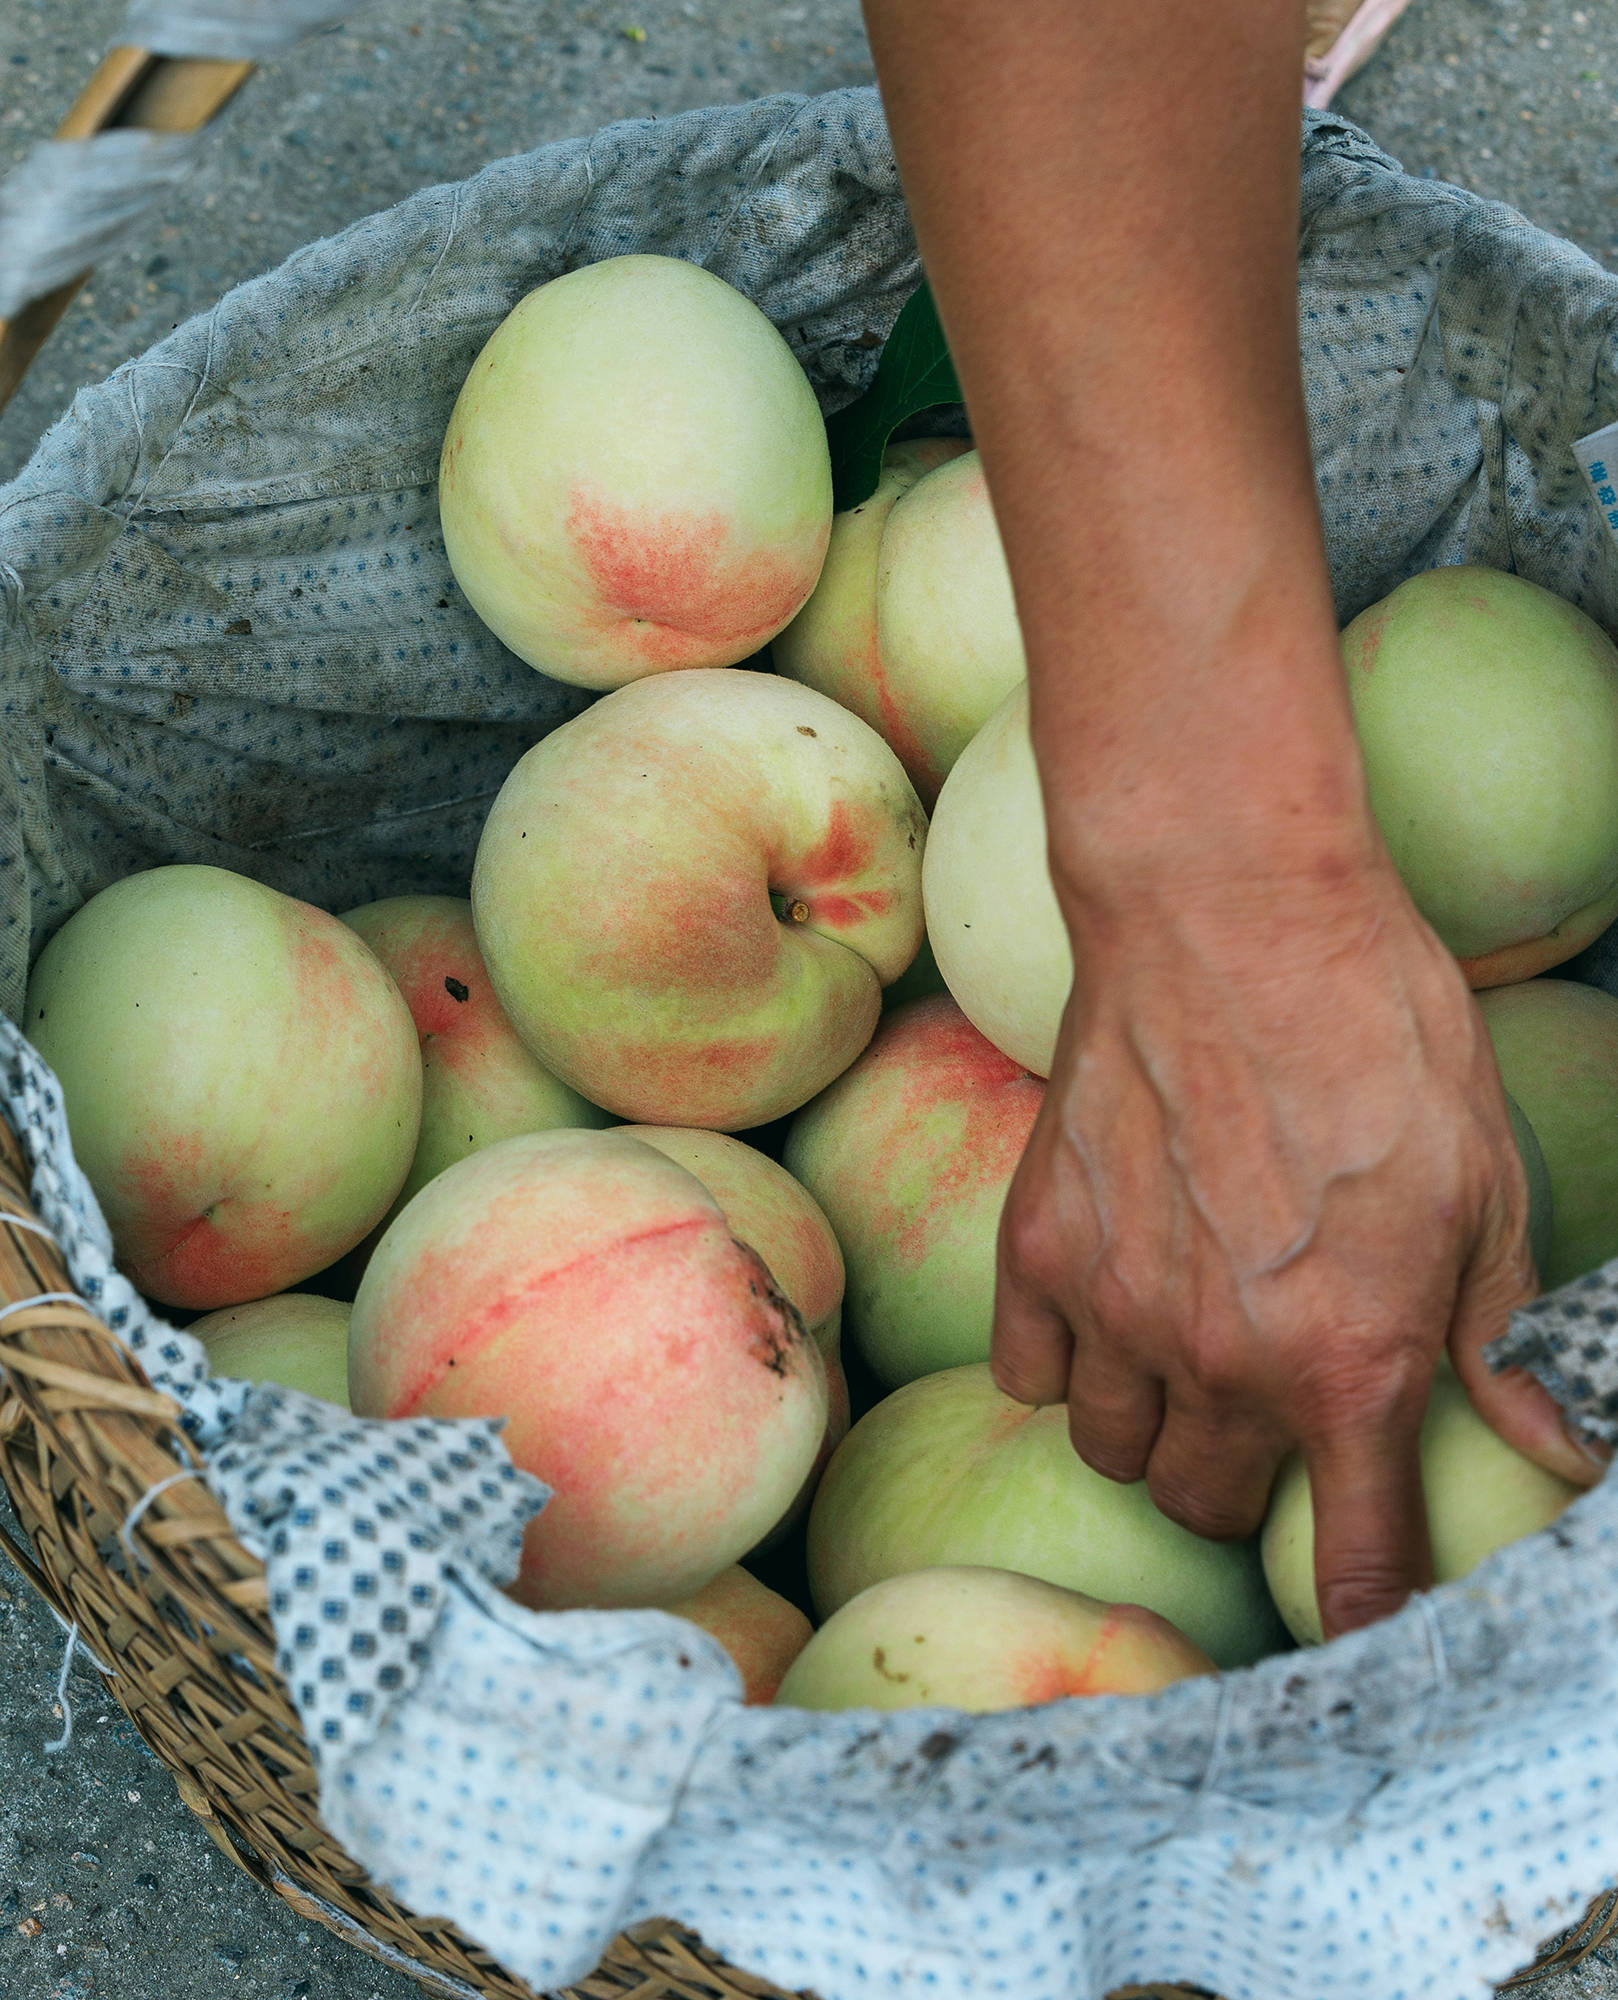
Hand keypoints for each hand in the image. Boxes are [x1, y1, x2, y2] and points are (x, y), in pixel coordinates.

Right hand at [993, 850, 1601, 1639]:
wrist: (1228, 914)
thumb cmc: (1377, 1029)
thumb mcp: (1484, 1182)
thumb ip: (1503, 1337)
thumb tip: (1563, 1449)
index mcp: (1350, 1360)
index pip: (1356, 1561)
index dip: (1365, 1613)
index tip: (1359, 1619)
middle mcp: (1223, 1361)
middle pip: (1211, 1508)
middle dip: (1249, 1478)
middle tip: (1271, 1401)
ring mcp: (1114, 1308)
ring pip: (1117, 1452)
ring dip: (1155, 1425)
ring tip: (1183, 1348)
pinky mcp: (1037, 1248)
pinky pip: (1029, 1376)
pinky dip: (1066, 1363)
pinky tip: (1106, 1299)